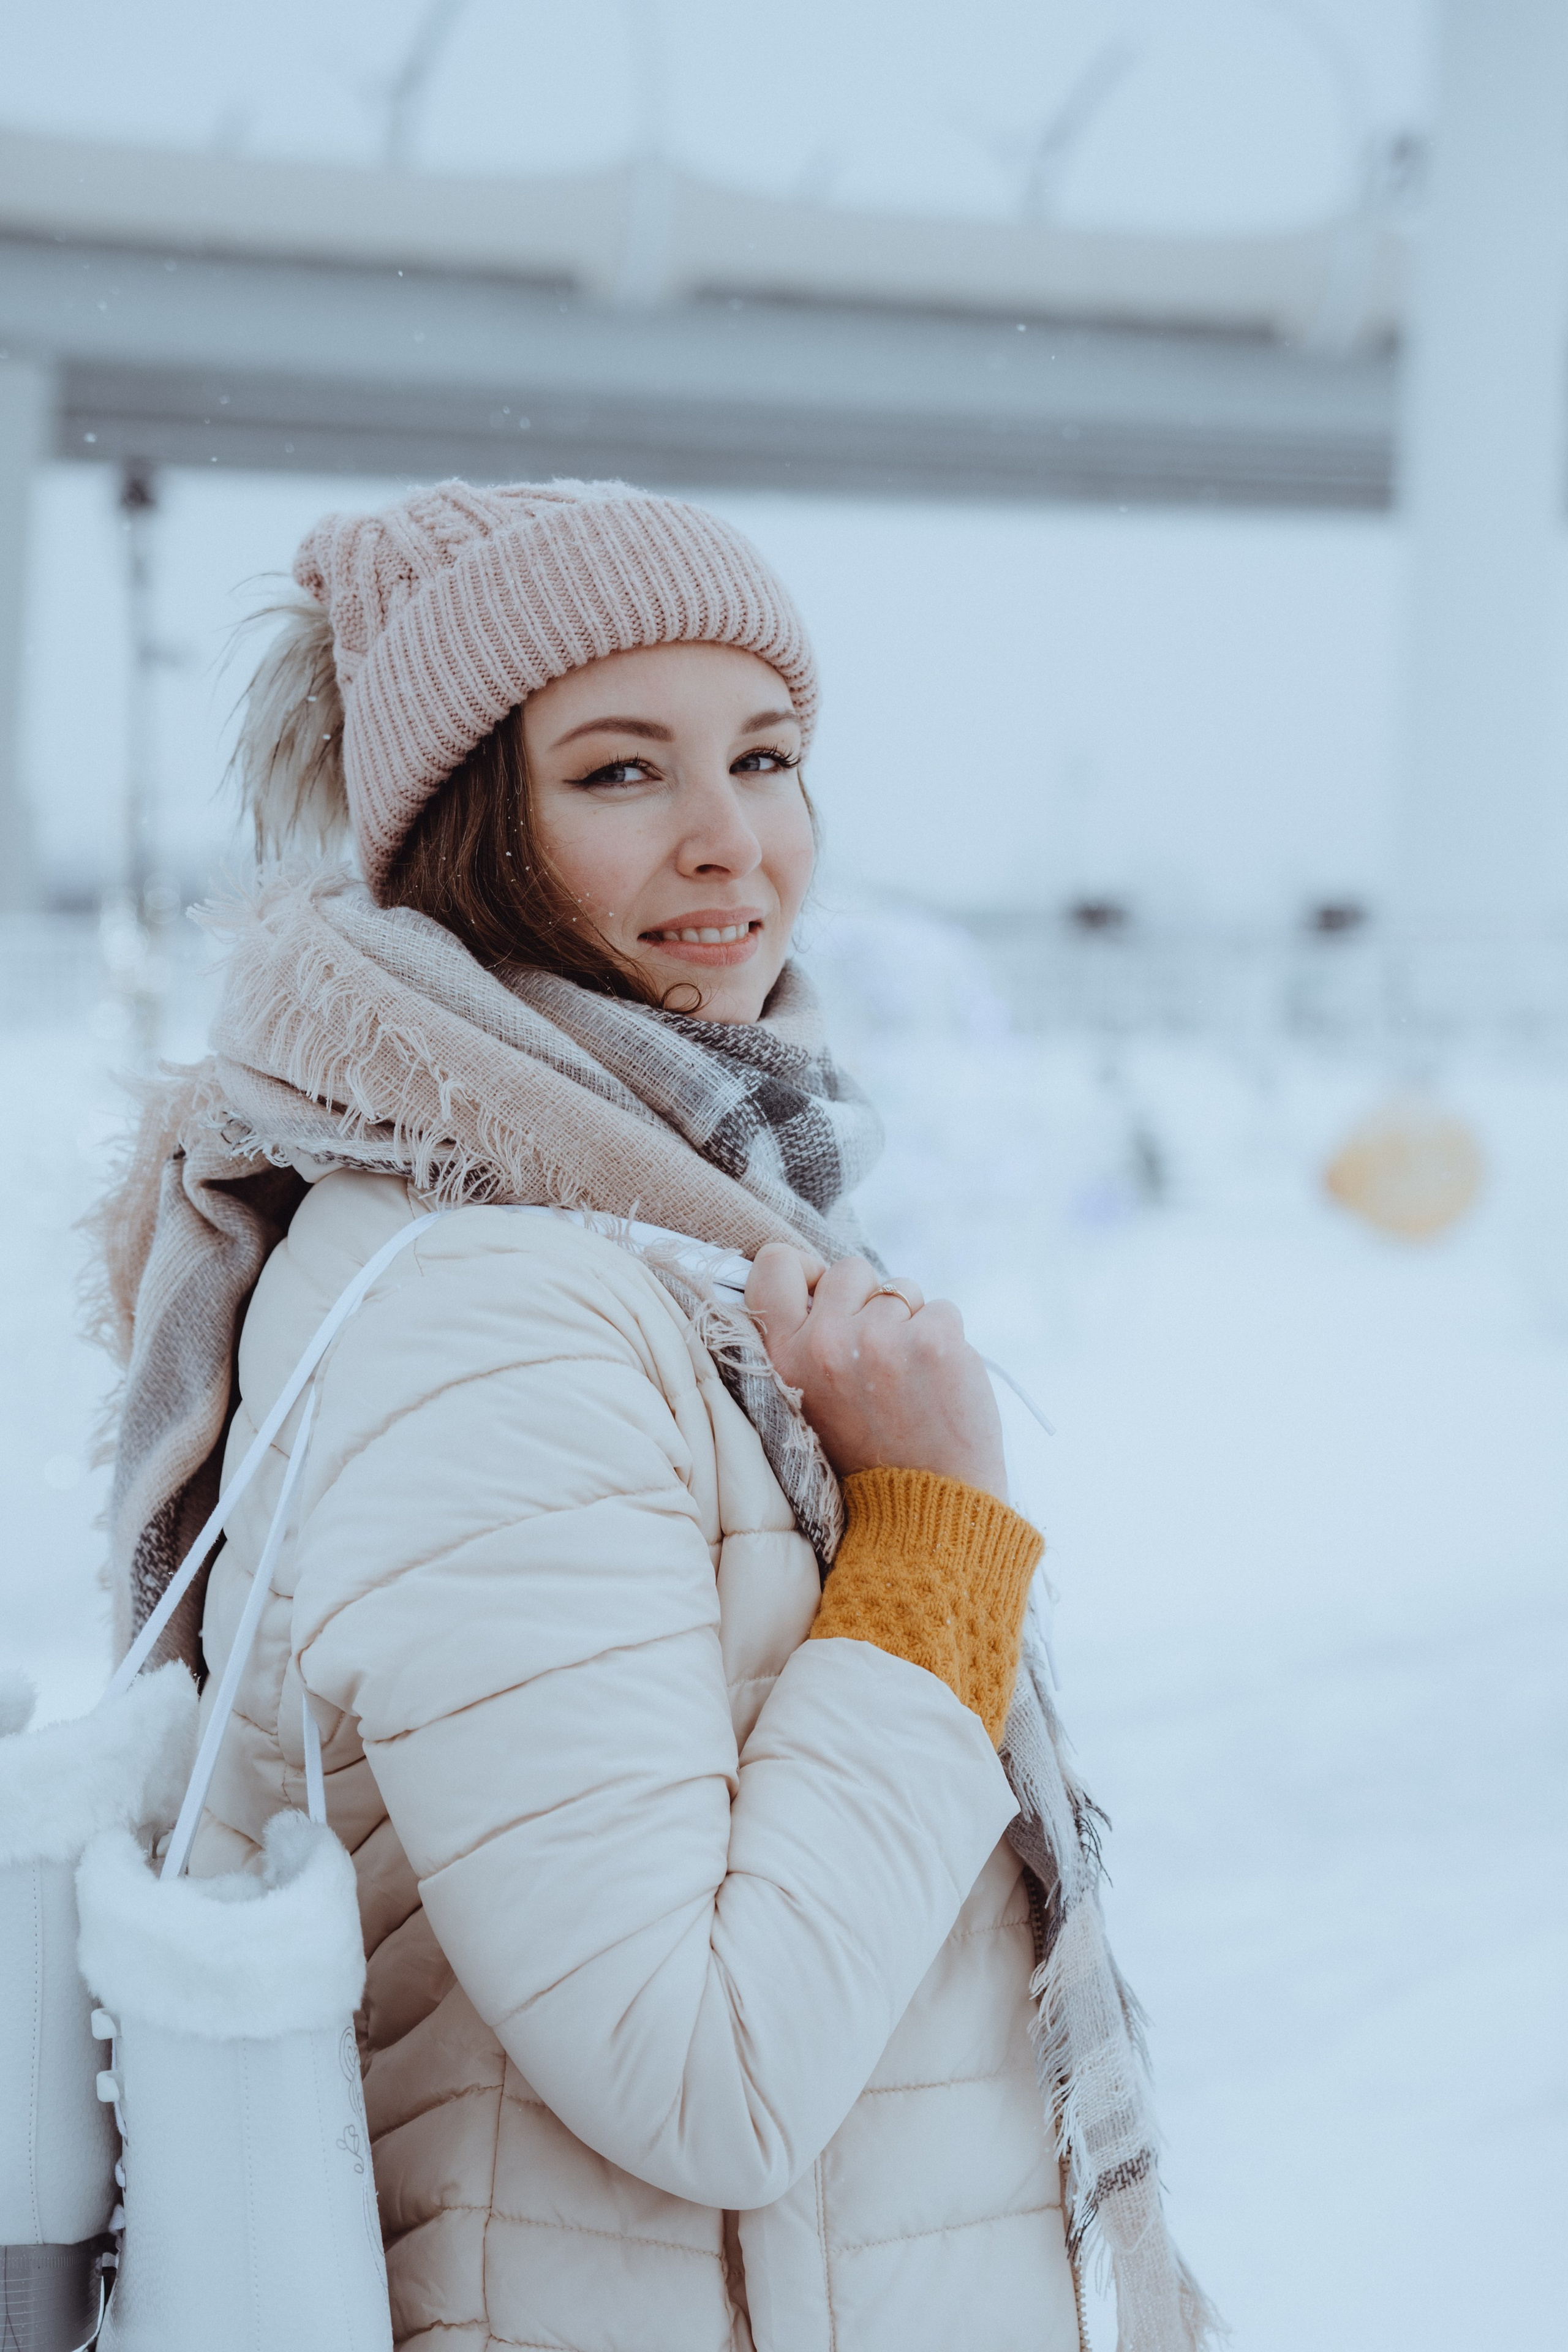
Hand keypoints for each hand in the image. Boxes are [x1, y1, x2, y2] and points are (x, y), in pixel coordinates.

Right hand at [746, 1245, 1006, 1501]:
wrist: (923, 1522)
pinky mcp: (934, 1343)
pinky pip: (942, 1310)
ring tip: (909, 1384)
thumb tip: (816, 1281)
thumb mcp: (803, 1406)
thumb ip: (802, 1346)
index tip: (825, 1298)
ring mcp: (879, 1340)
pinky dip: (947, 1343)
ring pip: (902, 1289)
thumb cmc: (867, 1461)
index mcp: (781, 1358)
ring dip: (911, 1325)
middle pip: (849, 1270)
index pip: (775, 1265)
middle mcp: (822, 1343)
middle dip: (870, 1302)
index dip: (805, 1270)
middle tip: (877, 1360)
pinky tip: (938, 1388)